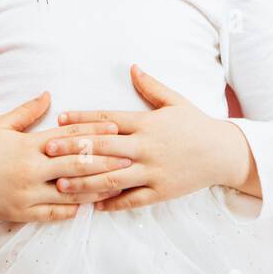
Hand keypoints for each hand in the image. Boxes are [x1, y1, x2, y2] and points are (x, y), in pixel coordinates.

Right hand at [0, 90, 134, 222]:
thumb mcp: (2, 125)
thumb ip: (27, 111)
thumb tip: (48, 94)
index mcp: (29, 145)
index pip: (69, 137)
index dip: (94, 132)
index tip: (116, 129)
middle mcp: (31, 169)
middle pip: (76, 164)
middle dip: (105, 162)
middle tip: (129, 159)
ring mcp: (27, 193)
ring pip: (70, 192)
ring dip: (95, 188)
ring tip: (117, 185)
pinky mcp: (22, 213)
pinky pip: (53, 213)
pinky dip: (72, 209)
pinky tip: (88, 206)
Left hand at [44, 64, 253, 211]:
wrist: (224, 153)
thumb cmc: (197, 125)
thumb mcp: (175, 101)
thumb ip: (150, 87)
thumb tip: (132, 67)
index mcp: (147, 123)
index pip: (108, 119)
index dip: (82, 119)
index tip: (60, 119)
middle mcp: (147, 147)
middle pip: (103, 148)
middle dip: (73, 149)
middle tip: (48, 150)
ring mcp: (153, 170)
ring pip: (113, 177)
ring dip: (85, 180)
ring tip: (61, 183)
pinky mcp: (162, 191)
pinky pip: (133, 199)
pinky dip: (112, 203)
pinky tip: (94, 206)